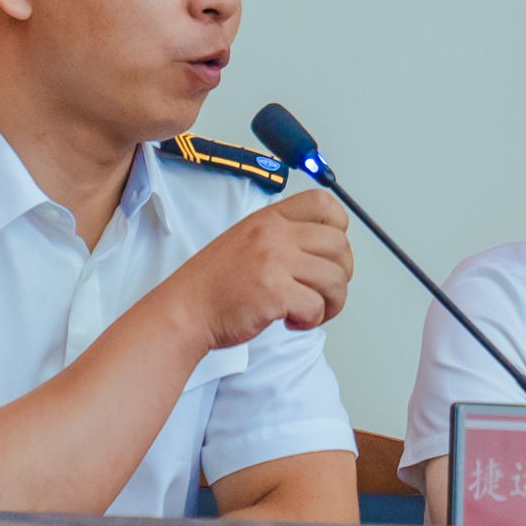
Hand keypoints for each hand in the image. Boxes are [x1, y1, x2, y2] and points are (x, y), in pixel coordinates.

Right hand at [153, 190, 352, 349]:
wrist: (185, 310)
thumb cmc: (215, 283)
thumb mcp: (247, 239)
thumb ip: (282, 236)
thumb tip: (324, 248)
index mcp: (268, 218)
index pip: (324, 204)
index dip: (338, 229)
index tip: (328, 253)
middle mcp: (273, 234)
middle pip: (339, 245)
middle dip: (340, 273)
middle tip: (323, 290)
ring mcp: (274, 262)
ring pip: (335, 278)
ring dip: (331, 302)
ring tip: (310, 310)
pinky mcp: (274, 293)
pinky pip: (317, 306)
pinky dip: (312, 320)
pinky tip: (293, 320)